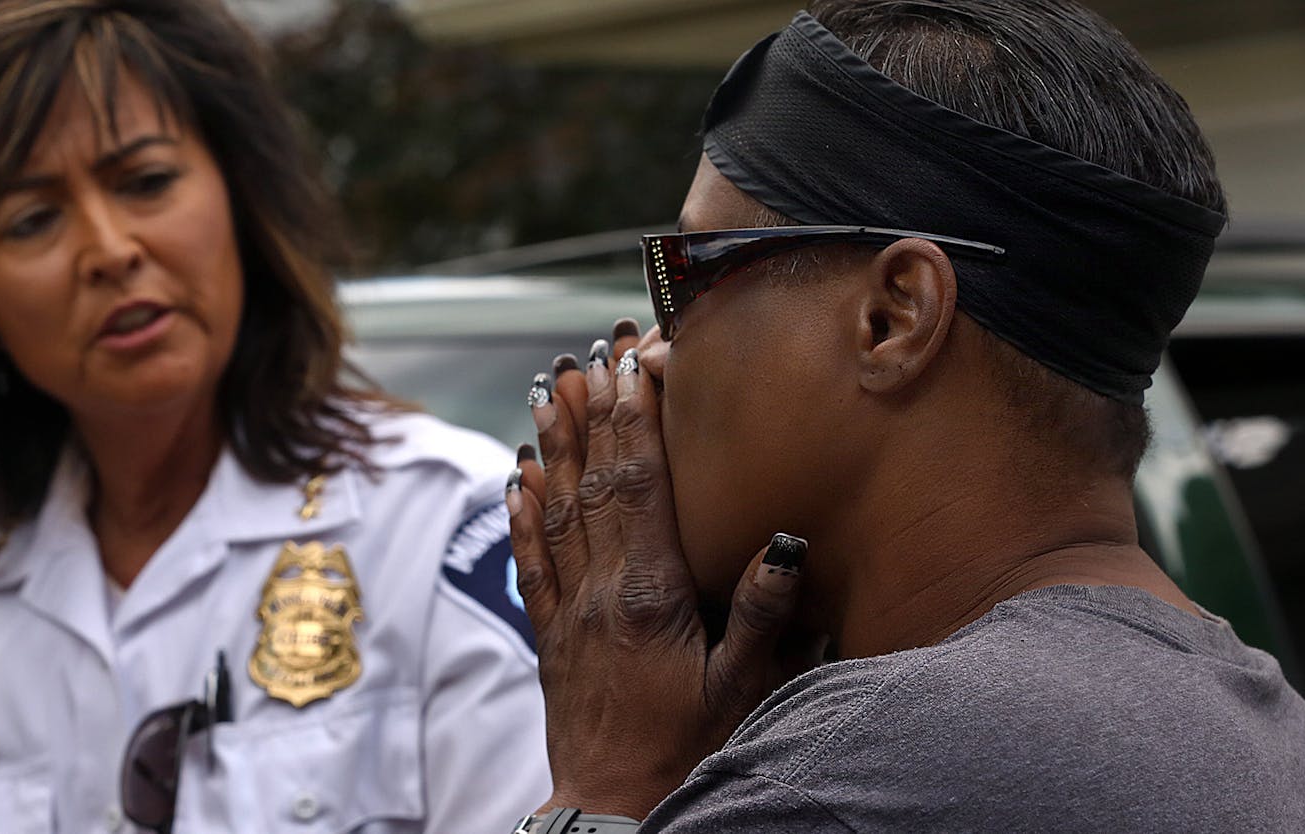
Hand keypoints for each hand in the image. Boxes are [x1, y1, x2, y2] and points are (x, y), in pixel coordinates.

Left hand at [507, 320, 815, 820]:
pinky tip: (519, 476)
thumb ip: (762, 616)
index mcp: (649, 596)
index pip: (640, 487)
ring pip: (557, 511)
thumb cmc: (683, 753)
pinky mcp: (550, 637)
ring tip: (551, 389)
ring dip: (556, 445)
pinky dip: (523, 513)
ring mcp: (568, 612)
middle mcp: (600, 592)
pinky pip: (530, 562)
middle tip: (594, 352)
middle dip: (597, 411)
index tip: (638, 361)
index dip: (638, 419)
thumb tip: (786, 544)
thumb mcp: (742, 692)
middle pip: (595, 483)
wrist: (612, 811)